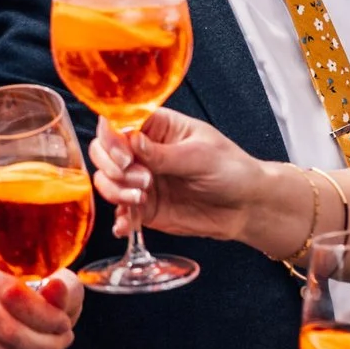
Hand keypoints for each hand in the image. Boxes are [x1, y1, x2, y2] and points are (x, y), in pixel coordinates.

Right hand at [0, 262, 81, 348]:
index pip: (13, 296)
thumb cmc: (47, 288)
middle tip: (62, 341)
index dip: (44, 317)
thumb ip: (62, 290)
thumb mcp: (64, 283)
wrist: (26, 297)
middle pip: (8, 332)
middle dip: (45, 345)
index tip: (64, 323)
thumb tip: (56, 287)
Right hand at [89, 107, 272, 244]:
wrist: (246, 206)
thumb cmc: (231, 170)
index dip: (113, 138)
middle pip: (103, 152)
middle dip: (114, 167)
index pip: (119, 123)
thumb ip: (162, 153)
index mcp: (157, 127)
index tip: (125, 156)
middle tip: (141, 179)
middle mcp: (143, 152)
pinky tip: (126, 224)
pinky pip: (121, 212)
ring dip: (116, 191)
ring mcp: (140, 180)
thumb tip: (130, 140)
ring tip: (140, 198)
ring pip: (106, 181)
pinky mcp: (145, 207)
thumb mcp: (199, 155)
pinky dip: (119, 219)